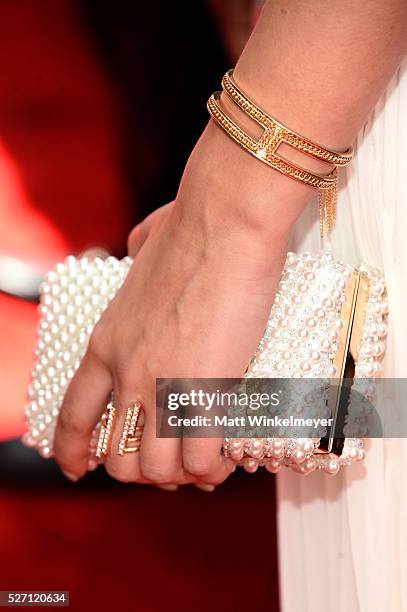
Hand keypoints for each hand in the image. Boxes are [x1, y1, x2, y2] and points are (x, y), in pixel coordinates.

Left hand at [52, 123, 295, 488]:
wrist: (223, 225)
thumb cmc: (190, 228)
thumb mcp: (144, 245)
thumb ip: (135, 251)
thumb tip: (141, 243)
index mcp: (106, 343)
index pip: (75, 414)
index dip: (73, 449)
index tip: (77, 468)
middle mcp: (126, 373)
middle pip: (118, 457)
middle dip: (142, 471)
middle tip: (171, 462)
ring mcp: (161, 388)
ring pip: (156, 470)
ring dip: (179, 476)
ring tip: (201, 465)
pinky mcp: (203, 395)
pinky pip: (199, 460)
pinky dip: (211, 470)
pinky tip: (222, 462)